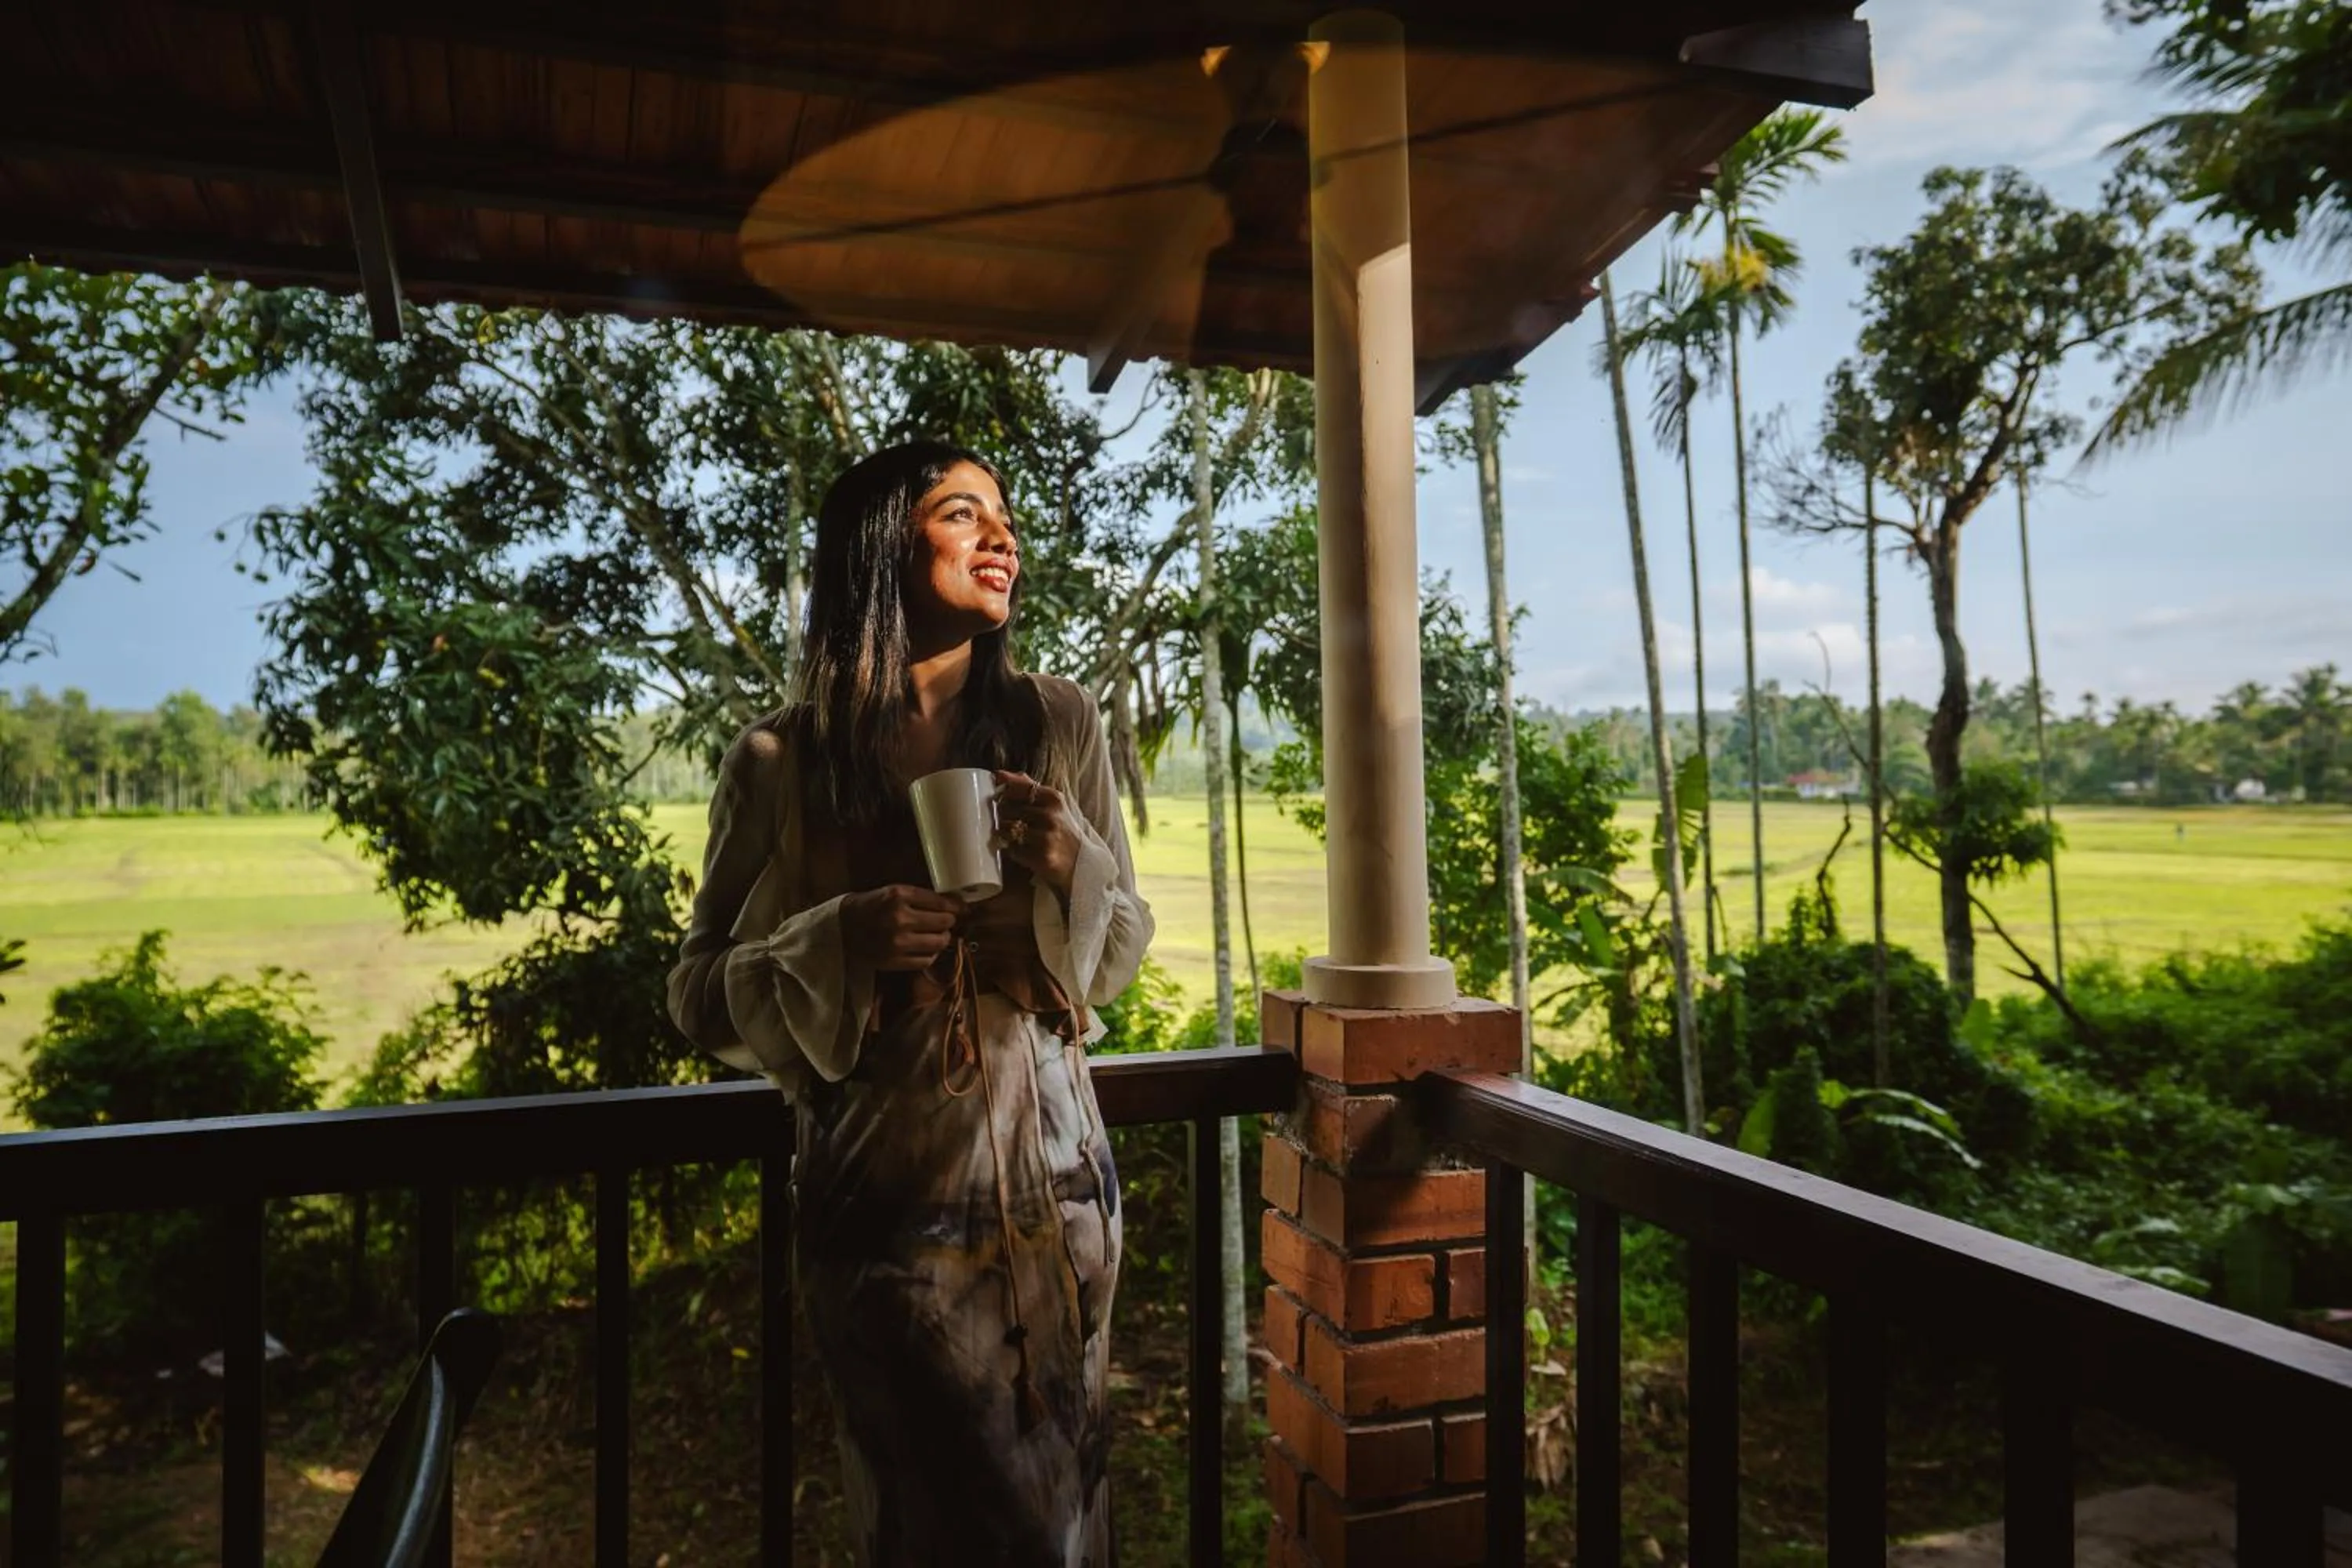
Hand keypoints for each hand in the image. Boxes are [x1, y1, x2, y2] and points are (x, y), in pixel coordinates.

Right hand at [840, 884, 962, 971]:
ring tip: (938, 935)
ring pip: (939, 942)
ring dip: (943, 939)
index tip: (961, 909)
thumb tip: (952, 904)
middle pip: (944, 922)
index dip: (956, 906)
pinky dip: (931, 954)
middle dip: (949, 922)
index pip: (940, 902)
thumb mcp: (892, 891)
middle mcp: (900, 918)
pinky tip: (926, 948)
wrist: (842, 928)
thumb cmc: (870, 906)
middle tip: (947, 922)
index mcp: (899, 895)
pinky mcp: (895, 961)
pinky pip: (927, 960)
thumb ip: (919, 897)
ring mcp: (898, 942)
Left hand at [993, 771, 1083, 896]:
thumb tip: (999, 774)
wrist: (1082, 864)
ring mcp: (1047, 837)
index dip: (1003, 792)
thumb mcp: (1052, 804)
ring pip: (1006, 829)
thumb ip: (1028, 787)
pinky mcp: (1042, 858)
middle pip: (1006, 808)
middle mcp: (1050, 815)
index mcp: (1053, 798)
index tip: (999, 797)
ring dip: (1004, 833)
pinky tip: (1021, 850)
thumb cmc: (1062, 831)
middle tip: (1007, 821)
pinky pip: (1012, 850)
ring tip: (1013, 836)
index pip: (1017, 787)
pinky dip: (1012, 851)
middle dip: (1002, 815)